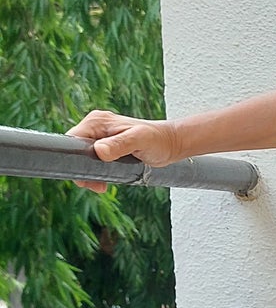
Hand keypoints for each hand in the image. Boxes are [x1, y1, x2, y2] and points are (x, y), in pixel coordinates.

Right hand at [65, 110, 181, 191]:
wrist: (170, 144)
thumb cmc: (157, 140)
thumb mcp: (139, 141)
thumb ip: (119, 145)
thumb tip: (99, 151)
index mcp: (97, 121)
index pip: (73, 139)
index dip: (74, 158)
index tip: (85, 175)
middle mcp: (95, 126)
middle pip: (76, 150)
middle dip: (82, 168)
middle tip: (95, 185)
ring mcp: (100, 137)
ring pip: (83, 158)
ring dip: (89, 173)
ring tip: (100, 186)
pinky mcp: (105, 147)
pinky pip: (92, 161)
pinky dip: (95, 173)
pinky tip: (103, 183)